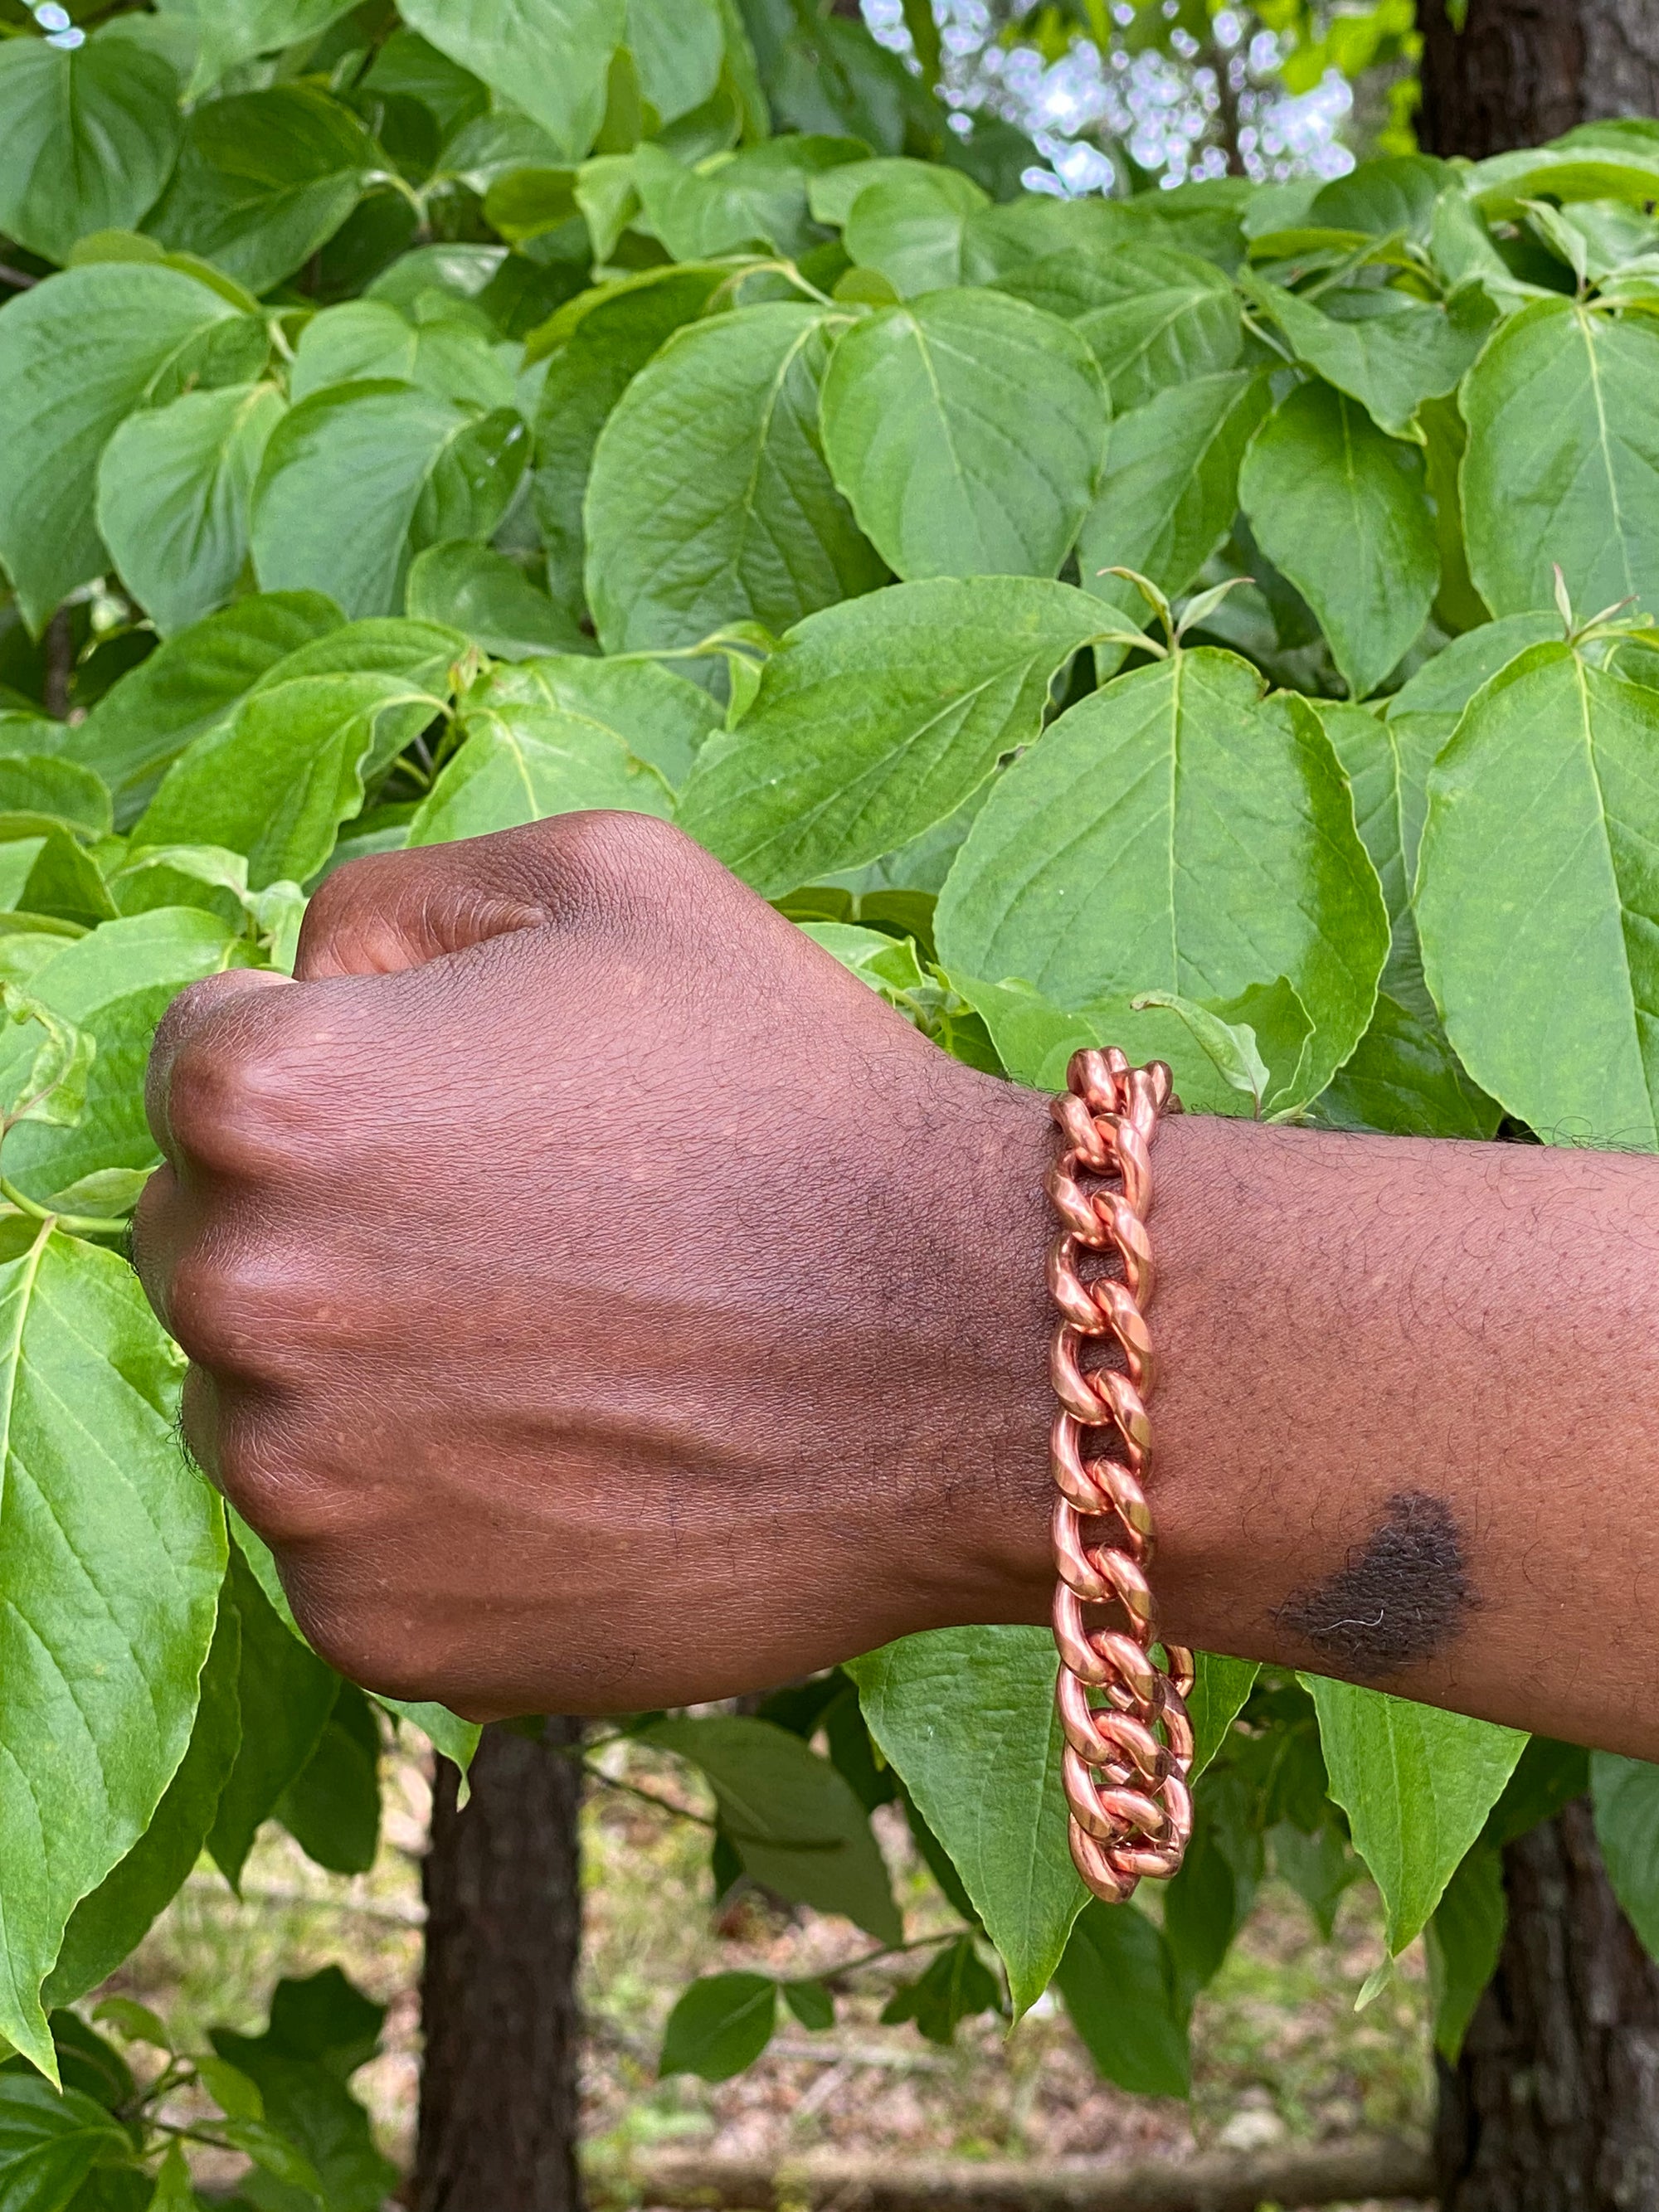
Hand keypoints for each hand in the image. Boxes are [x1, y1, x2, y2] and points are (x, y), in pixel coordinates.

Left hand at [136, 814, 1055, 1718]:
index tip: (466, 1105)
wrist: (975, 1348)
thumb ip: (398, 893)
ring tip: (562, 1354)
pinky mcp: (382, 1632)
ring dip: (369, 1378)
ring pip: (269, 1409)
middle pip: (212, 1244)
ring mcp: (306, 1488)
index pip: (204, 1067)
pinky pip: (347, 1550)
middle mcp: (245, 1296)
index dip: (344, 1066)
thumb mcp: (612, 880)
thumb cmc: (801, 1096)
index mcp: (271, 1095)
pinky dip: (431, 1512)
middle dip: (330, 1225)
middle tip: (521, 1234)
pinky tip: (575, 1462)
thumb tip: (304, 975)